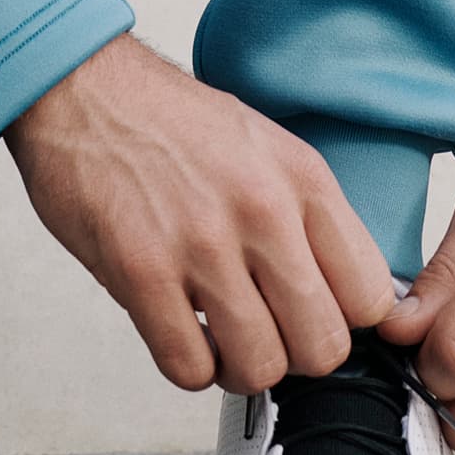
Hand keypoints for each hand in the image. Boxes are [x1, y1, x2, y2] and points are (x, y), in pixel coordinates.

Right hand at [5, 34, 394, 393]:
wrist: (82, 88)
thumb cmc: (168, 121)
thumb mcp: (264, 146)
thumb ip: (306, 218)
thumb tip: (340, 298)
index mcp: (301, 177)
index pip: (371, 297)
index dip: (345, 322)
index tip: (317, 316)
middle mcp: (261, 209)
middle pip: (322, 346)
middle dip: (294, 356)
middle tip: (266, 332)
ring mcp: (201, 242)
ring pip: (259, 367)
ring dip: (239, 367)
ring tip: (220, 337)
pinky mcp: (141, 270)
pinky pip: (188, 366)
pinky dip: (188, 366)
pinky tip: (179, 330)